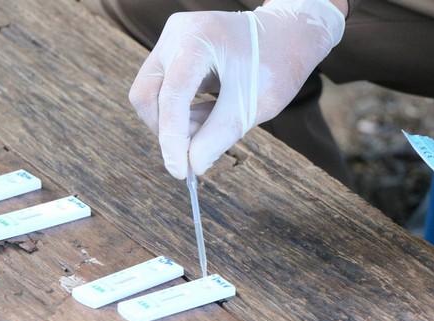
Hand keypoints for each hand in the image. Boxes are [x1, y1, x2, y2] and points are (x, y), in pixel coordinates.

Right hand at [129, 0, 344, 178]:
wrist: (287, 35)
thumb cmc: (275, 64)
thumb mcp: (252, 104)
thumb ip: (219, 135)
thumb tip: (192, 166)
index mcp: (198, 38)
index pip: (172, 96)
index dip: (172, 139)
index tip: (180, 172)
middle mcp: (176, 34)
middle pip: (147, 94)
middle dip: (166, 130)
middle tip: (192, 153)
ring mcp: (170, 40)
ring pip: (150, 95)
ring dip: (173, 123)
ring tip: (209, 129)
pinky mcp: (171, 52)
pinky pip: (161, 90)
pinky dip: (179, 113)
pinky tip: (207, 116)